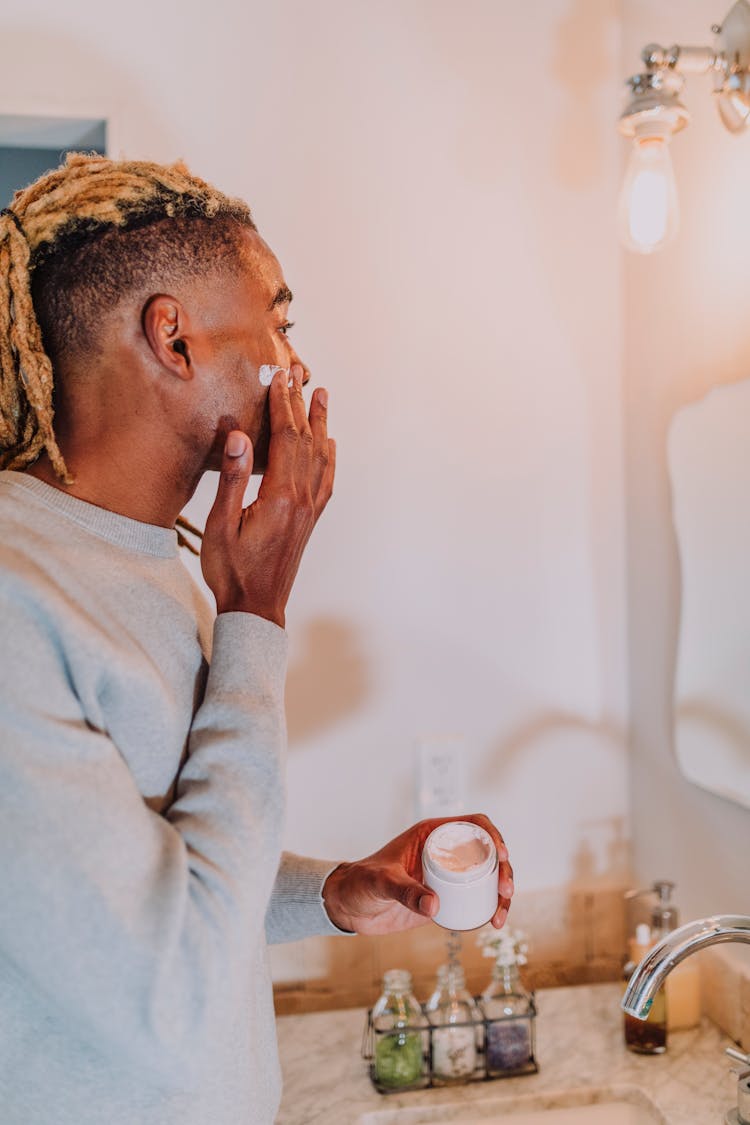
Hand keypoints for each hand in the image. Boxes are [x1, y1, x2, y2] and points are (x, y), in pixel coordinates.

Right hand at [201, 366, 334, 625]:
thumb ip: (232, 479)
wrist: (256, 608)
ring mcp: (310, 510)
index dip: (282, 405)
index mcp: (280, 496)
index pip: (285, 438)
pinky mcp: (309, 520)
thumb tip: (238, 436)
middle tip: (300, 374)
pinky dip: (328, 456)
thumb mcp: (222, 525)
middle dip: (301, 404)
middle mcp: (302, 499)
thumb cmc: (233, 570)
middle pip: (306, 441)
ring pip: (320, 456)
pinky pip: (325, 480)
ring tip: (321, 395)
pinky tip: (328, 446)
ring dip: (319, 424)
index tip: (279, 377)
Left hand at [322, 814, 513, 935]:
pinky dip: (489, 908)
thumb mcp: (382, 883)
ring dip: (501, 892)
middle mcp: (444, 851)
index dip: (493, 836)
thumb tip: (434, 906)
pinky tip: (492, 921)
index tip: (502, 855)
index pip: (473, 825)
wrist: (349, 907)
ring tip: (501, 915)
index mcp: (431, 834)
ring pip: (486, 877)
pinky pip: (475, 898)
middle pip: (487, 852)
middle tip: (505, 891)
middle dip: (504, 869)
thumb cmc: (360, 884)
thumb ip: (404, 892)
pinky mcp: (446, 897)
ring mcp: (447, 875)